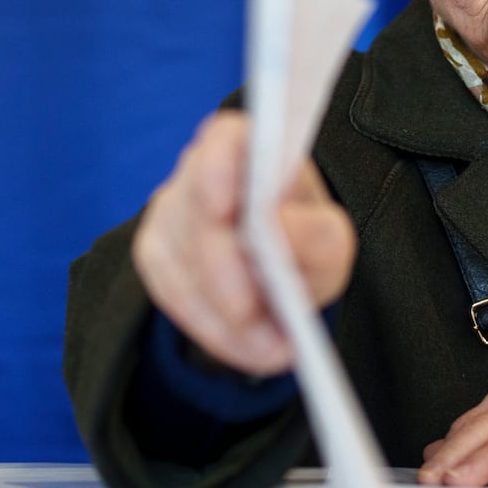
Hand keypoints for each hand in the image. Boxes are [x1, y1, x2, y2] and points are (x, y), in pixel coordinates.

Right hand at [131, 111, 355, 375]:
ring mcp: (170, 209)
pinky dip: (213, 329)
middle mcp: (201, 168)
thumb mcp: (331, 240)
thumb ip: (315, 233)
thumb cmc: (308, 239)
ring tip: (273, 349)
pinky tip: (250, 349)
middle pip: (196, 213)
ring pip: (180, 262)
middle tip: (256, 317)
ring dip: (225, 316)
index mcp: (250, 146)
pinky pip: (173, 295)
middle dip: (225, 272)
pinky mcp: (155, 253)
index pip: (225, 138)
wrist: (283, 267)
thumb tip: (279, 230)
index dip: (218, 168)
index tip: (225, 206)